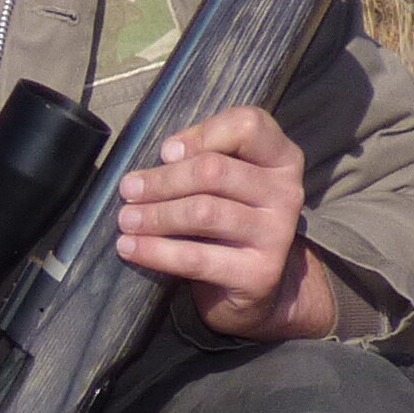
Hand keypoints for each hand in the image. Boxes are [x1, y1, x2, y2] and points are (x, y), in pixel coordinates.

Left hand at [111, 106, 336, 340]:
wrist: (256, 286)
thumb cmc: (229, 222)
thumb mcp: (226, 182)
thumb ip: (204, 157)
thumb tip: (169, 153)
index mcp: (281, 158)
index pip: (247, 126)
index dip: (201, 134)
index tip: (166, 152)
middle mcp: (287, 192)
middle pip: (215, 170)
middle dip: (163, 180)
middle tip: (128, 190)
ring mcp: (277, 234)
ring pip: (203, 212)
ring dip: (155, 215)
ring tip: (126, 219)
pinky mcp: (259, 273)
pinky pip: (197, 258)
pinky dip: (156, 251)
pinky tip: (130, 247)